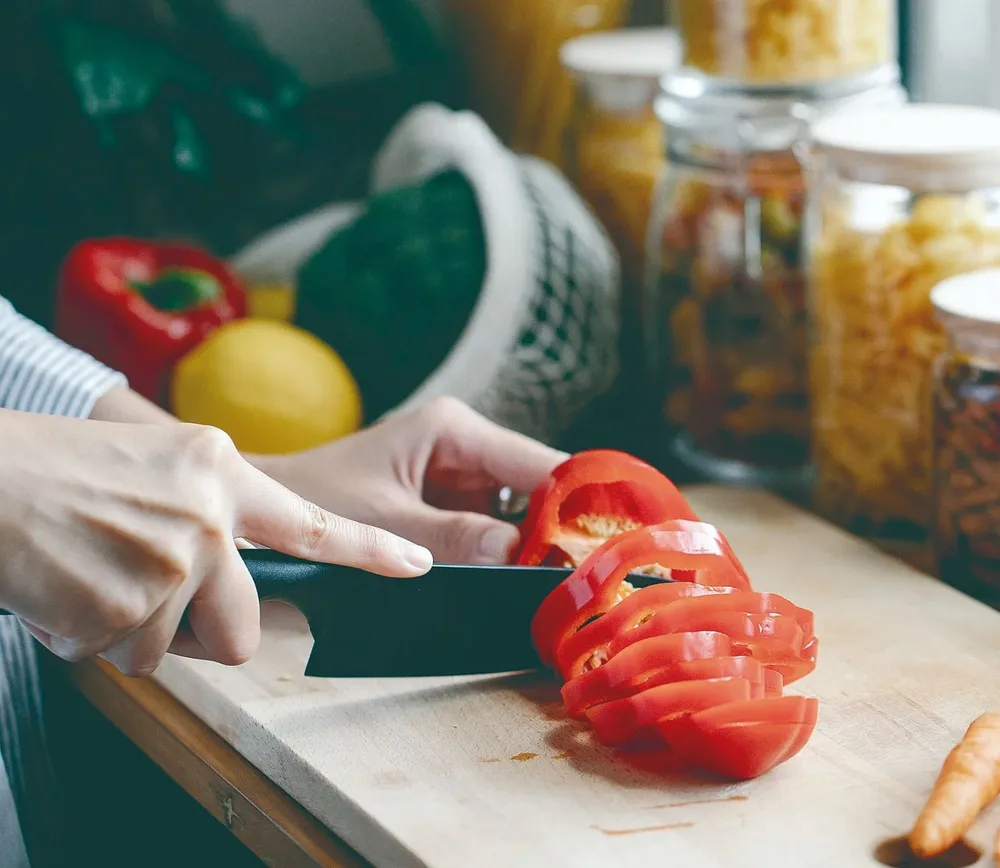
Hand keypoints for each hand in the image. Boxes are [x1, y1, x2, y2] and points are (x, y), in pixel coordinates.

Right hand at [0, 410, 431, 675]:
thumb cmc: (58, 470)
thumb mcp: (157, 464)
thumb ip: (212, 512)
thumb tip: (237, 574)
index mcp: (221, 472)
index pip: (313, 523)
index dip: (371, 550)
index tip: (417, 564)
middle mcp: (209, 516)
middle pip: (246, 627)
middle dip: (204, 631)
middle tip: (152, 598)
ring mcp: (172, 562)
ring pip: (176, 649)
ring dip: (134, 631)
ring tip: (94, 576)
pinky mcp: (128, 607)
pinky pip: (126, 657)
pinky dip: (94, 638)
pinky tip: (69, 591)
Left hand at [254, 397, 568, 564]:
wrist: (265, 509)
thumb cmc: (312, 499)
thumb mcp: (382, 521)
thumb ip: (450, 538)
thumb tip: (519, 555)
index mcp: (452, 430)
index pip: (538, 463)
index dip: (577, 501)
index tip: (608, 545)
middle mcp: (466, 446)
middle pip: (539, 488)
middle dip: (562, 530)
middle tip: (591, 579)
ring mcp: (462, 476)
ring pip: (523, 513)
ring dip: (539, 548)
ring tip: (566, 588)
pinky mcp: (453, 504)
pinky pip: (497, 530)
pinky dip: (511, 558)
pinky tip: (528, 585)